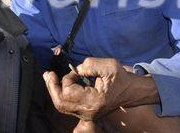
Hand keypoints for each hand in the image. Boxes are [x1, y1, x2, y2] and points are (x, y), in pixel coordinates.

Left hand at [44, 57, 158, 120]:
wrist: (131, 91)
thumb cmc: (121, 78)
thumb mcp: (109, 66)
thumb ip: (89, 65)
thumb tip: (75, 69)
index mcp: (94, 101)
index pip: (69, 92)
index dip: (68, 78)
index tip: (76, 71)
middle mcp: (89, 111)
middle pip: (61, 103)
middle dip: (52, 87)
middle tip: (48, 74)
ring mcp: (86, 114)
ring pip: (62, 106)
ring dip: (53, 91)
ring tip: (49, 78)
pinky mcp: (85, 113)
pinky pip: (67, 107)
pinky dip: (60, 95)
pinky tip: (56, 85)